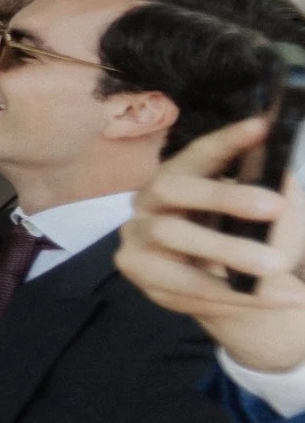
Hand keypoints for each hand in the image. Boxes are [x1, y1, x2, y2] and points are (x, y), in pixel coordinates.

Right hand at [118, 116, 304, 373]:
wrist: (230, 293)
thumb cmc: (248, 240)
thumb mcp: (271, 217)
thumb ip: (277, 197)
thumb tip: (281, 182)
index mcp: (178, 176)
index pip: (200, 154)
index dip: (228, 140)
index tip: (263, 126)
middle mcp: (148, 201)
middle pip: (172, 189)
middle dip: (222, 195)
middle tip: (275, 205)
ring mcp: (138, 237)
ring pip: (171, 236)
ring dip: (228, 250)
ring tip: (278, 264)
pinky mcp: (142, 275)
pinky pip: (186, 285)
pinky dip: (237, 293)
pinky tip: (285, 296)